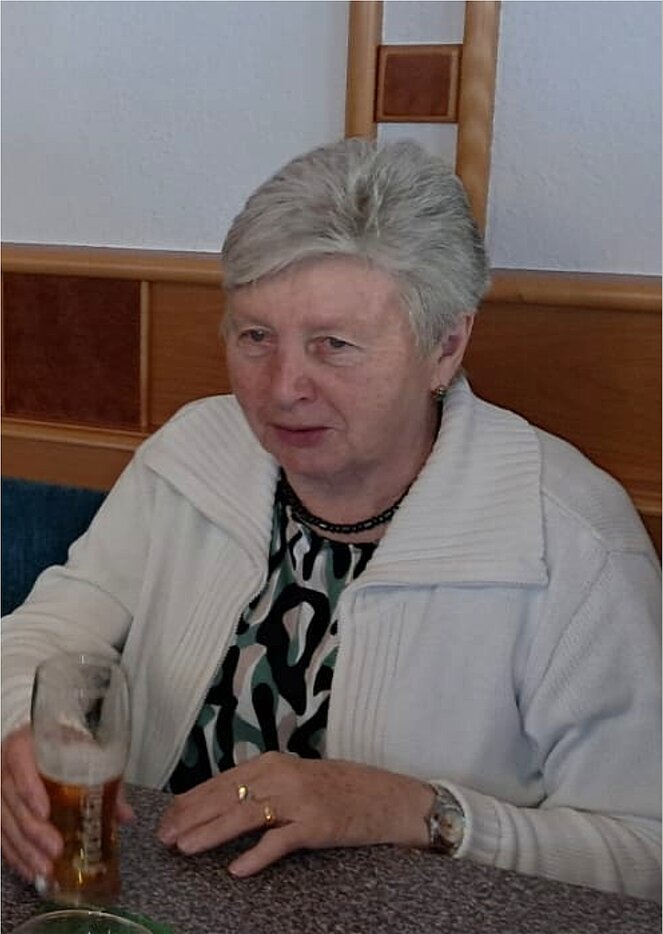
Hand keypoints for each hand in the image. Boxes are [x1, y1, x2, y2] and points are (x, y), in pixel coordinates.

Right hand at [1, 724, 134, 882]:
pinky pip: (1, 837)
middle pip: (12, 801)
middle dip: (34, 830)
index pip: (20, 764)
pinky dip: (15, 856)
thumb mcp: (82, 753)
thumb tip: (125, 815)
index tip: (45, 812)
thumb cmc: (60, 746)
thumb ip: (103, 778)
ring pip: (4, 823)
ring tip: (45, 868)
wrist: (36, 745)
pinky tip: (30, 871)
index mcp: (24, 745)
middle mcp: (4, 768)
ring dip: (25, 849)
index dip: (30, 789)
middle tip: (55, 848)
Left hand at [157, 751, 433, 876]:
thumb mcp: (292, 780)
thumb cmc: (334, 790)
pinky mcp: (317, 825)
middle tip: (164, 837)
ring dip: (213, 832)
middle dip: (191, 817)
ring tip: (187, 847)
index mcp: (270, 763)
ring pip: (246, 815)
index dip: (190, 801)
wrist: (383, 796)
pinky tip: (238, 868)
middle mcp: (281, 775)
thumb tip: (215, 804)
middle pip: (226, 796)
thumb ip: (258, 788)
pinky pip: (282, 841)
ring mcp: (299, 800)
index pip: (220, 781)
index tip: (166, 819)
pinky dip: (258, 854)